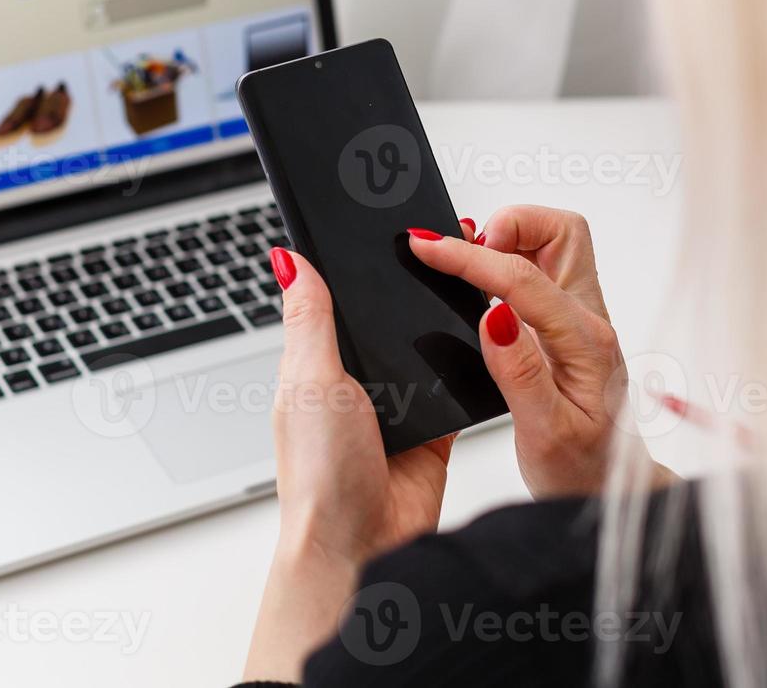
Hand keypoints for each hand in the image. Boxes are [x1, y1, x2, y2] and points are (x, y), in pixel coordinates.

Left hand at [243, 228, 469, 682]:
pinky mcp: (434, 424)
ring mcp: (394, 402)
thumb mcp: (310, 380)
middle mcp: (352, 380)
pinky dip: (467, 366)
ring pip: (422, 344)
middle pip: (382, 317)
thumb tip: (289, 258)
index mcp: (314, 364)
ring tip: (457, 290)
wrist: (366, 545)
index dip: (349, 264)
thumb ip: (310, 318)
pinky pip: (456, 381)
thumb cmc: (322, 475)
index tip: (372, 221)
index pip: (331, 299)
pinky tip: (477, 342)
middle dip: (403, 293)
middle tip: (431, 250)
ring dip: (436, 330)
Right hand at [408, 205, 675, 498]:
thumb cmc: (581, 467)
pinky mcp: (565, 322)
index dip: (469, 256)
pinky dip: (506, 260)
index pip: (523, 277)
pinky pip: (539, 268)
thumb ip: (519, 372)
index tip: (426, 246)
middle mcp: (589, 319)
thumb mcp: (544, 434)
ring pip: (552, 241)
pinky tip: (479, 287)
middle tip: (464, 254)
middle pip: (560, 230)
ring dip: (508, 239)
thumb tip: (492, 315)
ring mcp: (580, 317)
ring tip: (467, 269)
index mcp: (584, 343)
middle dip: (507, 224)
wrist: (607, 488)